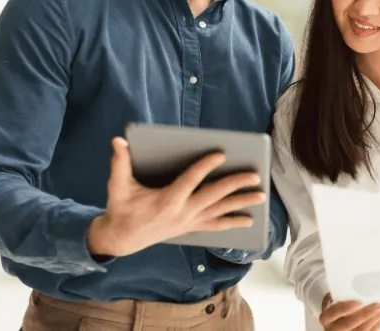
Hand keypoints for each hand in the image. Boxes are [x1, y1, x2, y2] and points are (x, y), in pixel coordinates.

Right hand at [86, 137, 264, 257]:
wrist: (121, 239)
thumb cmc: (121, 208)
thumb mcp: (117, 186)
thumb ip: (120, 162)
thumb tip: (119, 140)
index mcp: (166, 200)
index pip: (191, 180)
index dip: (205, 166)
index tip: (221, 153)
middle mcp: (182, 213)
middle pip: (214, 196)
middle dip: (236, 184)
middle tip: (255, 175)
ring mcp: (189, 222)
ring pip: (220, 212)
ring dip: (242, 204)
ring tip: (262, 196)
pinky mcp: (191, 228)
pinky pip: (216, 226)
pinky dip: (233, 223)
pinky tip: (249, 220)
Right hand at [319, 293, 379, 330]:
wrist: (334, 322)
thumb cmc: (335, 308)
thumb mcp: (333, 300)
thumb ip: (340, 293)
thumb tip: (356, 280)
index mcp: (326, 318)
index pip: (333, 313)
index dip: (345, 308)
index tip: (358, 302)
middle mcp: (334, 329)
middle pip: (349, 323)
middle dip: (367, 313)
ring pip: (362, 330)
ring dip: (376, 317)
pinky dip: (378, 323)